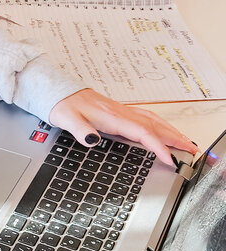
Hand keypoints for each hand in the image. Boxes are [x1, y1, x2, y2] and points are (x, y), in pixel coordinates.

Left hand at [49, 88, 196, 165]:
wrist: (59, 92)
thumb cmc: (63, 106)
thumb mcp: (66, 119)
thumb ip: (80, 129)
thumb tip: (93, 139)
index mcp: (111, 117)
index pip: (142, 132)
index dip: (157, 146)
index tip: (169, 158)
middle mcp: (121, 113)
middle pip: (155, 126)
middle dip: (175, 138)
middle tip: (191, 150)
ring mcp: (122, 111)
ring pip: (153, 121)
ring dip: (171, 131)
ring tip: (186, 142)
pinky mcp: (120, 112)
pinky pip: (147, 118)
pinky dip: (161, 125)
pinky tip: (165, 130)